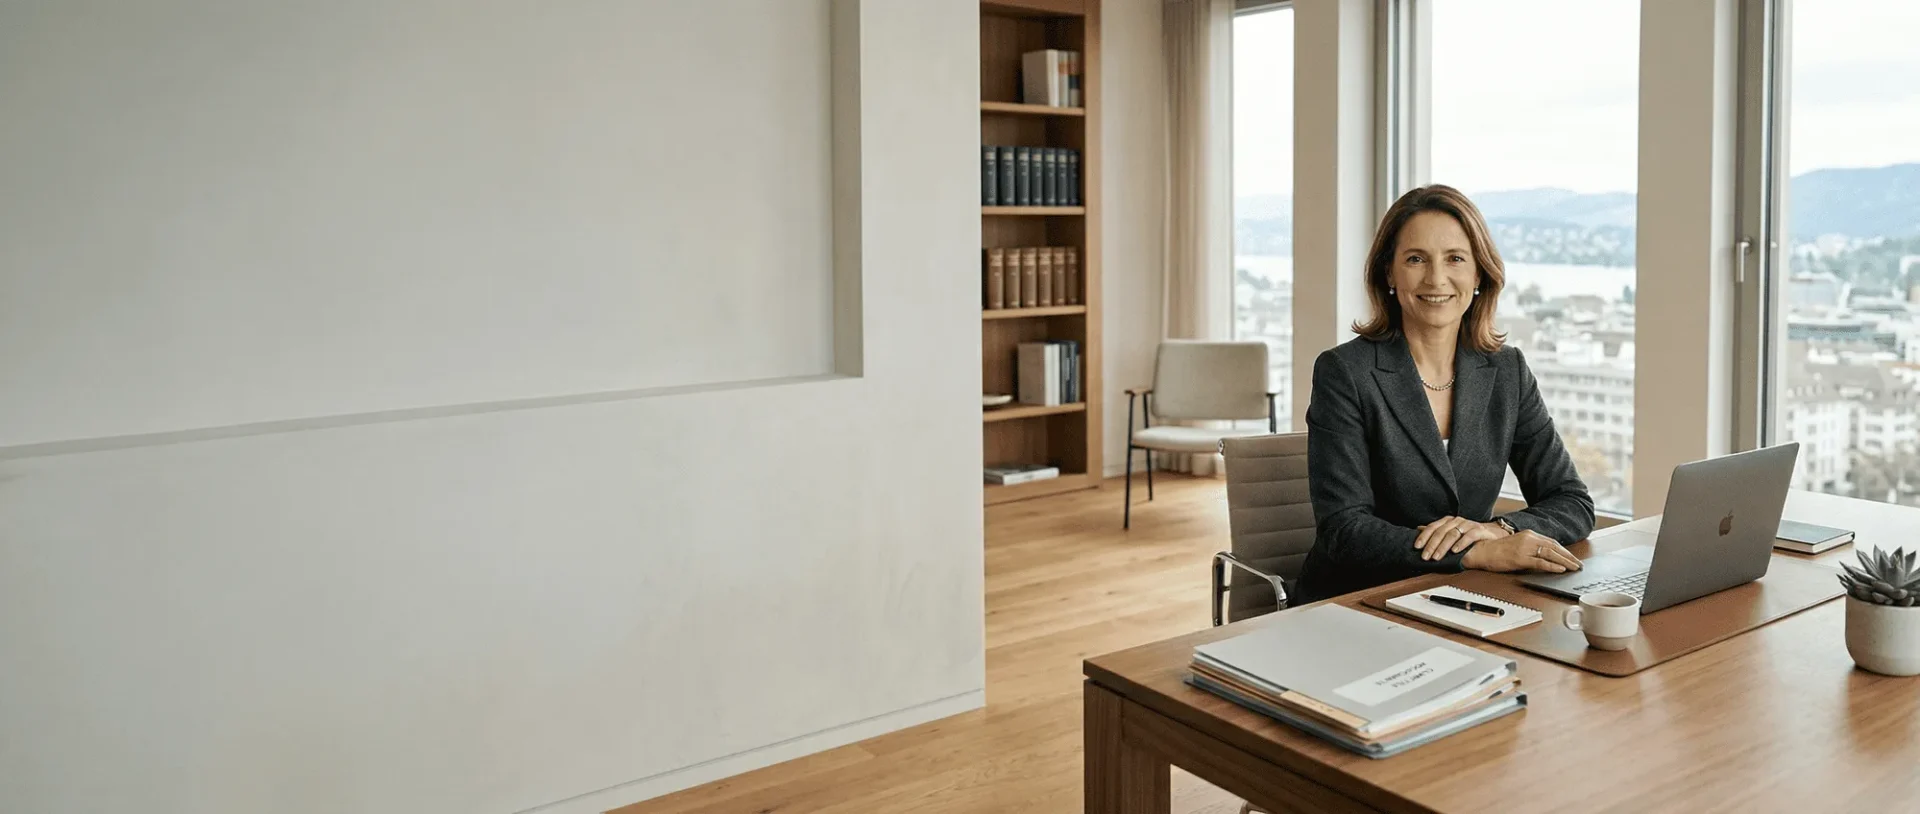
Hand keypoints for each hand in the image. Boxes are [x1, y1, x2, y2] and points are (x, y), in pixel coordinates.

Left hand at [1413, 516, 1505, 560]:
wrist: (1491, 536)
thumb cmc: (1468, 536)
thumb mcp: (1451, 533)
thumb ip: (1436, 532)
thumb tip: (1418, 530)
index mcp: (1448, 521)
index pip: (1433, 527)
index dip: (1424, 537)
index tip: (1417, 547)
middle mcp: (1457, 521)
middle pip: (1441, 532)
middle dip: (1431, 545)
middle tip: (1425, 557)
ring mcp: (1468, 525)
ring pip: (1453, 534)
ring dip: (1443, 547)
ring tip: (1437, 557)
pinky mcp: (1479, 531)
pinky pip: (1469, 536)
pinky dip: (1461, 544)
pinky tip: (1455, 551)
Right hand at [1461, 531, 1583, 573]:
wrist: (1480, 551)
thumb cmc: (1496, 550)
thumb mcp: (1517, 545)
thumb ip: (1531, 549)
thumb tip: (1546, 558)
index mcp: (1529, 534)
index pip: (1552, 542)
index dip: (1565, 551)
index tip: (1573, 558)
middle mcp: (1528, 538)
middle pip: (1554, 547)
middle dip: (1569, 557)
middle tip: (1579, 565)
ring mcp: (1524, 548)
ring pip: (1550, 554)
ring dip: (1565, 562)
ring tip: (1574, 568)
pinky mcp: (1520, 557)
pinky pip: (1540, 562)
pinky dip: (1552, 566)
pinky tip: (1560, 569)